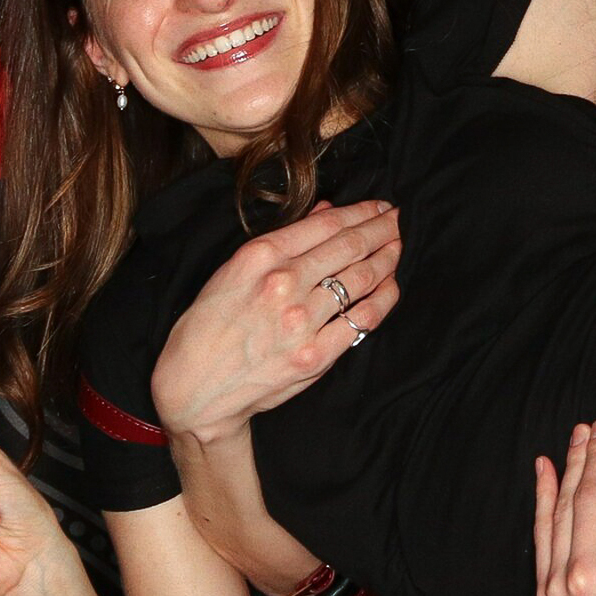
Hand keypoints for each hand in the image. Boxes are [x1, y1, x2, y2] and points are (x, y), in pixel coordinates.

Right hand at [151, 199, 399, 440]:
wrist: (195, 389)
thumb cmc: (207, 327)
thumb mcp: (232, 271)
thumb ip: (281, 242)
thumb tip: (326, 212)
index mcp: (259, 256)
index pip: (326, 224)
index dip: (362, 212)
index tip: (380, 207)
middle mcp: (284, 283)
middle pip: (350, 247)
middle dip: (383, 229)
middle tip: (400, 220)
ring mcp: (302, 321)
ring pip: (362, 279)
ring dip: (387, 259)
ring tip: (398, 247)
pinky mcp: (316, 355)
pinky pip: (363, 319)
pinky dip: (384, 299)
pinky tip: (391, 286)